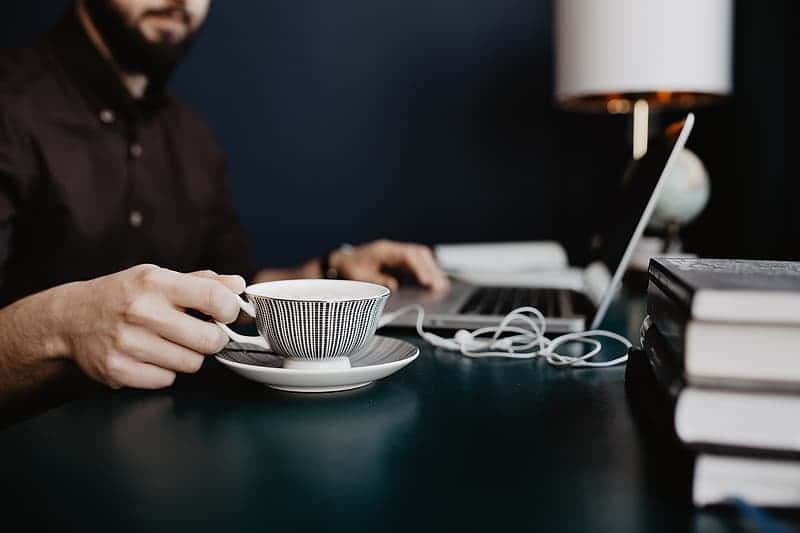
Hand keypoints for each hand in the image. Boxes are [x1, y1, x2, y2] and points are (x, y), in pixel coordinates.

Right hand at [54, 265, 243, 388]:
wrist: (71, 319)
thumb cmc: (124, 295)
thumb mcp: (159, 278)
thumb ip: (202, 282)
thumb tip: (238, 286)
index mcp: (156, 283)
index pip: (214, 297)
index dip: (230, 309)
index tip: (226, 313)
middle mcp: (141, 312)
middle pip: (209, 340)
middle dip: (213, 339)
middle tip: (201, 333)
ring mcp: (128, 343)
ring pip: (191, 364)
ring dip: (187, 356)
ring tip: (169, 342)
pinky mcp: (118, 370)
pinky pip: (166, 380)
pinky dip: (164, 372)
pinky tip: (150, 356)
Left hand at [328, 240, 449, 291]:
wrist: (342, 263)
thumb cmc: (350, 269)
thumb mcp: (359, 277)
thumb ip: (377, 281)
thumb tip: (394, 286)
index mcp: (384, 250)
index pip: (407, 256)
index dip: (419, 268)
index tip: (427, 281)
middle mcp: (393, 249)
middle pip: (418, 254)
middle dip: (431, 269)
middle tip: (441, 286)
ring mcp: (397, 254)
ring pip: (420, 257)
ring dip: (432, 270)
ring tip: (441, 286)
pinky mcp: (399, 262)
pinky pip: (417, 263)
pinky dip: (427, 271)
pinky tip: (434, 282)